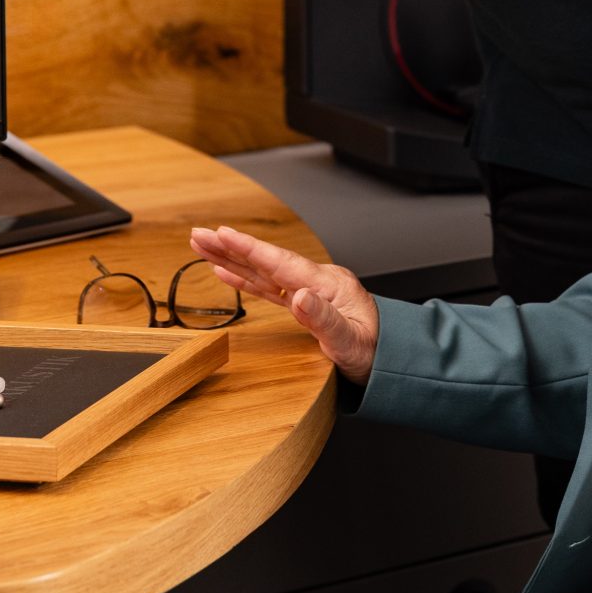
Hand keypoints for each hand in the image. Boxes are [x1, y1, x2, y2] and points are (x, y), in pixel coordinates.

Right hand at [188, 224, 378, 381]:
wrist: (393, 359)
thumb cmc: (375, 351)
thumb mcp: (349, 341)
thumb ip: (323, 319)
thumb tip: (297, 297)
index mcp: (328, 284)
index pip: (280, 263)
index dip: (249, 249)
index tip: (223, 233)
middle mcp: (318, 282)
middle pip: (266, 260)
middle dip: (231, 247)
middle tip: (198, 235)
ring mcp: (311, 291)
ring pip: (264, 271)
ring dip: (232, 260)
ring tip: (204, 247)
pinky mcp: (306, 303)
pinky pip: (270, 288)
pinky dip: (246, 280)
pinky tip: (226, 273)